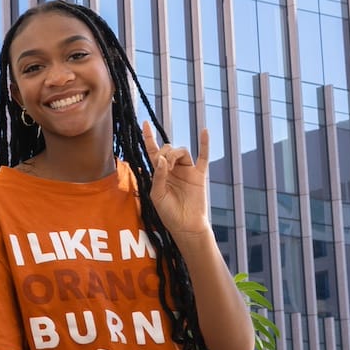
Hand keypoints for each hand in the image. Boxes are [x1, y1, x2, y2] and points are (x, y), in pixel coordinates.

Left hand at [143, 123, 211, 240]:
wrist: (185, 225)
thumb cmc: (168, 213)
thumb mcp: (157, 194)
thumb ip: (158, 175)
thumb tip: (161, 158)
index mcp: (160, 173)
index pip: (153, 151)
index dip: (148, 137)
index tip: (144, 124)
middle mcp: (173, 169)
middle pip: (168, 149)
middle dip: (163, 152)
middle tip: (163, 165)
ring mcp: (186, 171)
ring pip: (182, 151)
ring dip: (174, 154)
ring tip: (171, 165)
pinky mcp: (199, 175)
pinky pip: (203, 157)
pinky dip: (204, 144)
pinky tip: (205, 131)